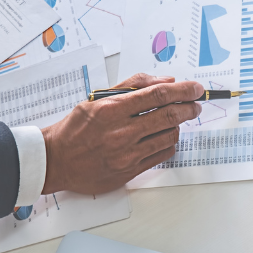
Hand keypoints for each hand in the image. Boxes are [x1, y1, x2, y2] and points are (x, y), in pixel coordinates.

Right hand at [40, 74, 203, 193]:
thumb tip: (165, 81)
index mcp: (112, 109)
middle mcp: (122, 132)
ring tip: (175, 120)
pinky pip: (162, 155)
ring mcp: (127, 154)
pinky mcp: (130, 170)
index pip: (158, 95)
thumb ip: (132, 86)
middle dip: (189, 108)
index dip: (183, 90)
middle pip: (169, 115)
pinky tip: (164, 137)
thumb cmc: (75, 128)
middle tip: (195, 104)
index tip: (195, 88)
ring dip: (178, 126)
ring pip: (169, 136)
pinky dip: (169, 143)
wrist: (56, 160)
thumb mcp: (98, 98)